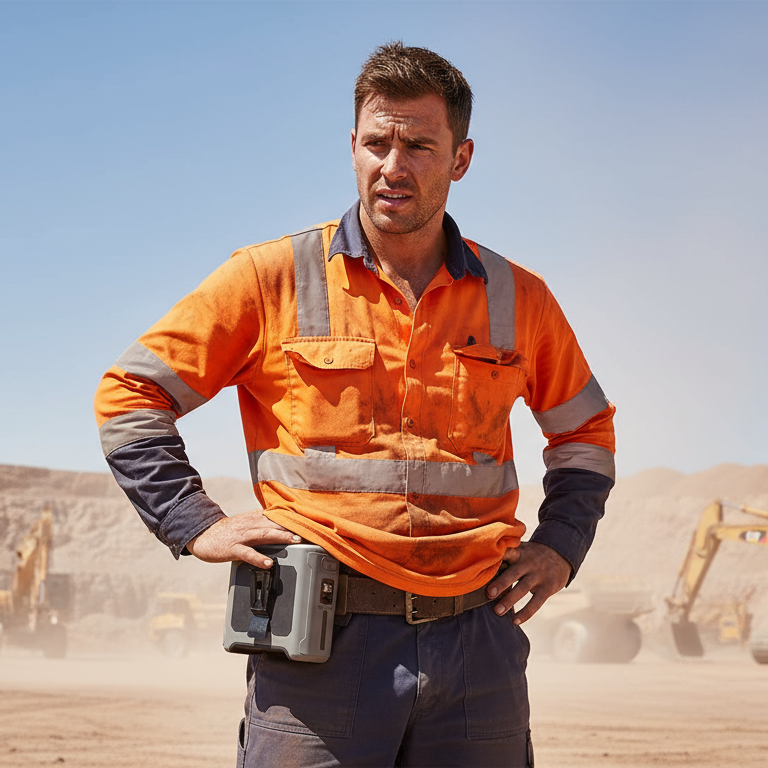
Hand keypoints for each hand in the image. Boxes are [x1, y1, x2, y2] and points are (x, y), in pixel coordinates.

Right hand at [186, 509, 300, 568]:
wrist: (203, 535)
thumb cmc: (228, 531)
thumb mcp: (247, 521)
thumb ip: (264, 520)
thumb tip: (283, 518)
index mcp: (254, 517)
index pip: (277, 514)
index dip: (293, 516)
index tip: (310, 517)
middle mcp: (250, 524)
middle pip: (274, 522)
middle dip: (292, 525)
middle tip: (309, 528)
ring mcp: (242, 536)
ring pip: (264, 534)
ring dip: (280, 536)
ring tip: (295, 540)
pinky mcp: (232, 549)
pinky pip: (247, 553)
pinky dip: (258, 558)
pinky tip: (268, 563)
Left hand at [485, 541, 570, 624]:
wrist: (560, 554)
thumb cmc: (531, 555)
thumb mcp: (520, 550)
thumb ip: (505, 559)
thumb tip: (481, 573)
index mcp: (519, 552)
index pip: (507, 552)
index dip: (497, 556)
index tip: (484, 563)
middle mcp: (529, 562)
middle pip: (513, 573)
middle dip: (501, 583)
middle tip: (488, 593)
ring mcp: (539, 575)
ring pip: (523, 588)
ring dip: (510, 600)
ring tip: (497, 611)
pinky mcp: (548, 588)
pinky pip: (536, 602)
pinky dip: (525, 613)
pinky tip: (515, 621)